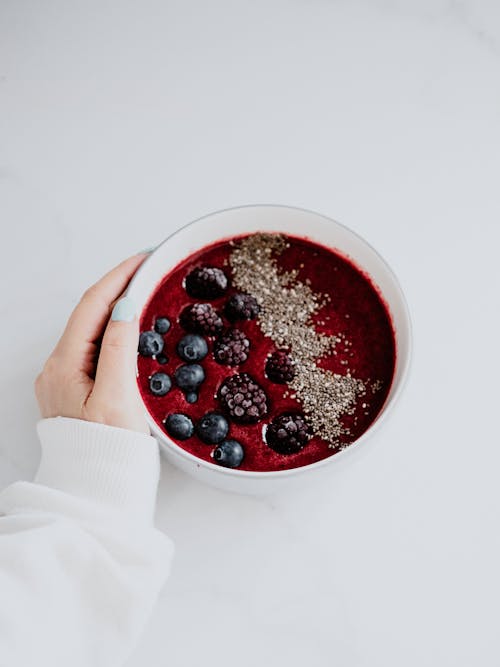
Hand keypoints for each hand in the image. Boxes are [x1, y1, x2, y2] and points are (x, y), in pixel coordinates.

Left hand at [35, 254, 148, 433]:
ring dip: (117, 307)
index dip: (118, 278)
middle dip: (118, 287)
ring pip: (92, 330)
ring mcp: (65, 378)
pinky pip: (95, 348)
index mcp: (65, 365)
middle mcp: (59, 367)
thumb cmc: (108, 451)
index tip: (143, 259)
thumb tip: (125, 306)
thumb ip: (119, 348)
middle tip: (150, 270)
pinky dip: (115, 331)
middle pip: (89, 314)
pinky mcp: (77, 389)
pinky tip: (133, 328)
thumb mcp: (117, 398)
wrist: (95, 489)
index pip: (91, 306)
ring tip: (146, 291)